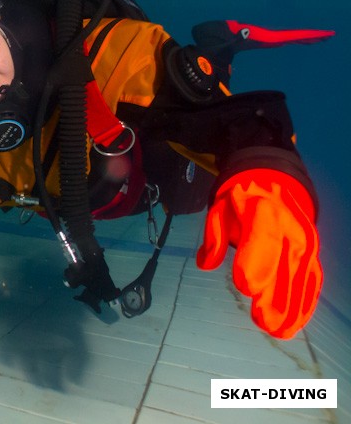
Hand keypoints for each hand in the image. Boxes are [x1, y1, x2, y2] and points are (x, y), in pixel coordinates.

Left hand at [197, 169, 321, 338]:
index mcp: (263, 209)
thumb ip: (214, 235)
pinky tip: (295, 323)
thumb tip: (205, 263)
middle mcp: (290, 226)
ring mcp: (305, 241)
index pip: (262, 237)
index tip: (246, 287)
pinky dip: (305, 302)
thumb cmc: (241, 202)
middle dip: (275, 294)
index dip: (256, 262)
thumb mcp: (221, 208)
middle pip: (284, 262)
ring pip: (301, 276)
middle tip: (263, 320)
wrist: (274, 185)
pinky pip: (312, 279)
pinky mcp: (311, 254)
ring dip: (292, 306)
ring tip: (279, 331)